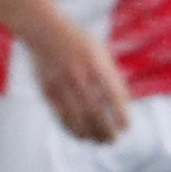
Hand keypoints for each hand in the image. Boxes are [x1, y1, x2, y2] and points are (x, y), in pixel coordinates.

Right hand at [30, 23, 131, 143]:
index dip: (121, 115)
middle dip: (107, 131)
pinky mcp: (48, 91)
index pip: (114, 96)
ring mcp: (63, 85)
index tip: (126, 128)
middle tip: (113, 140)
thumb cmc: (77, 41)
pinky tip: (81, 136)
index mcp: (97, 65)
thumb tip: (122, 103)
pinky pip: (62, 117)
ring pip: (79, 119)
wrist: (44, 30)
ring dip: (91, 134)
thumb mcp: (100, 52)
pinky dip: (73, 130)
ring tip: (99, 141)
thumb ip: (111, 75)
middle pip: (96, 112)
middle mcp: (80, 76)